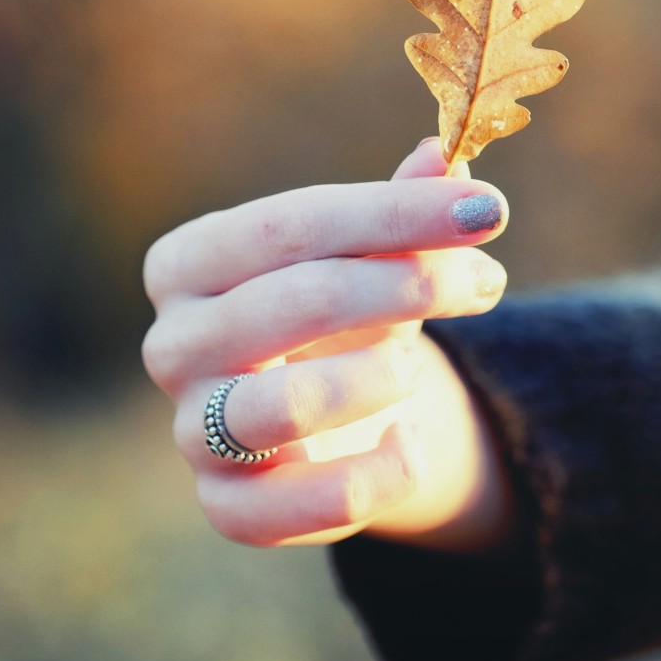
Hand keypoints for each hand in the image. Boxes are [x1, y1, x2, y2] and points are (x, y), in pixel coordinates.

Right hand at [141, 139, 515, 551]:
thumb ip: (408, 204)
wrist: (335, 420)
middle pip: (298, 299)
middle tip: (487, 280)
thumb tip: (447, 152)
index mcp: (190, 262)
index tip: (486, 209)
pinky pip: (304, 504)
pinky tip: (411, 442)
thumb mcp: (377, 252)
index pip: (291, 224)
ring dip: (378, 376)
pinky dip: (379, 476)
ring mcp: (193, 432)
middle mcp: (173, 344)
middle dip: (411, 283)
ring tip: (418, 368)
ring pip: (284, 405)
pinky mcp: (228, 508)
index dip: (395, 213)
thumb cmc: (348, 314)